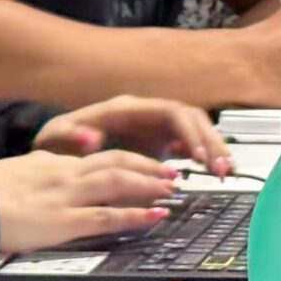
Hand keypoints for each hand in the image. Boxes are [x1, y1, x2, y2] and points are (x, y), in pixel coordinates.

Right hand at [0, 149, 179, 253]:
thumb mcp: (9, 174)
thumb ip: (32, 171)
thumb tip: (42, 167)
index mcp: (49, 163)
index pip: (95, 157)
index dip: (124, 160)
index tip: (140, 166)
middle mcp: (63, 174)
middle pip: (116, 161)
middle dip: (147, 166)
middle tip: (170, 172)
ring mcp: (66, 196)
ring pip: (119, 182)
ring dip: (150, 184)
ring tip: (172, 189)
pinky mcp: (64, 221)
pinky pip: (108, 215)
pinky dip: (135, 215)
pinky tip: (155, 216)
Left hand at [34, 95, 231, 175]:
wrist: (57, 146)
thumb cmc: (57, 140)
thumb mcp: (55, 138)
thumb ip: (70, 136)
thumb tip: (91, 138)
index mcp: (127, 108)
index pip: (170, 112)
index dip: (187, 132)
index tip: (196, 156)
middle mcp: (146, 113)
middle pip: (191, 119)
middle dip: (210, 141)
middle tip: (222, 169)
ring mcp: (154, 127)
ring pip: (195, 131)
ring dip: (212, 149)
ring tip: (225, 172)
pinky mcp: (158, 143)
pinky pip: (190, 145)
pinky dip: (204, 156)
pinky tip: (216, 172)